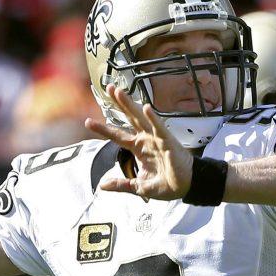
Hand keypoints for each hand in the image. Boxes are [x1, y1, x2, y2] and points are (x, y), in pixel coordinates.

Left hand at [85, 85, 192, 200]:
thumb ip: (121, 184)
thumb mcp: (139, 186)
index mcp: (138, 148)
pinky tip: (146, 108)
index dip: (104, 129)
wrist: (186, 187)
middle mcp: (146, 139)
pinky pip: (160, 129)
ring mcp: (157, 138)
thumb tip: (101, 186)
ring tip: (119, 92)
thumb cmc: (167, 184)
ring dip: (130, 105)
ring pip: (141, 118)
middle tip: (109, 87)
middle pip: (129, 118)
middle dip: (119, 103)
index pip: (118, 135)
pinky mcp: (168, 142)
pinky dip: (153, 118)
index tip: (88, 122)